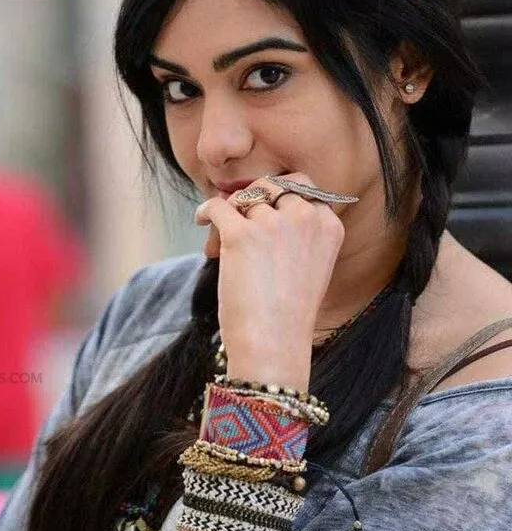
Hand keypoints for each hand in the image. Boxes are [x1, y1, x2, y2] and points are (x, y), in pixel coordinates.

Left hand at [195, 173, 344, 389]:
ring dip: (230, 216)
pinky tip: (202, 221)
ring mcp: (274, 224)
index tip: (265, 209)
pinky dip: (207, 211)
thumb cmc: (287, 315)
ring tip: (223, 242)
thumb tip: (252, 200)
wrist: (274, 345)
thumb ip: (296, 232)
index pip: (304, 186)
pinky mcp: (242, 234)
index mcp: (328, 226)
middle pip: (272, 185)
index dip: (280, 194)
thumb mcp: (309, 267)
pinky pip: (219, 206)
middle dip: (254, 197)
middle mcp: (306, 218)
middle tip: (241, 220)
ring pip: (244, 201)